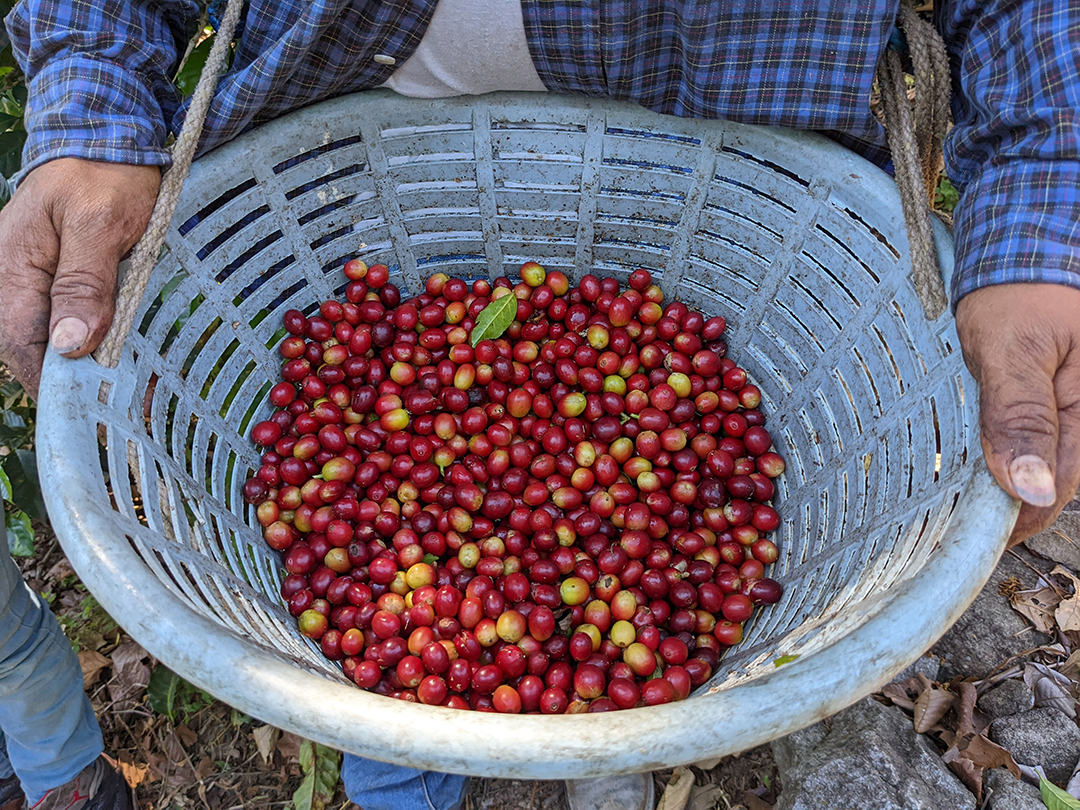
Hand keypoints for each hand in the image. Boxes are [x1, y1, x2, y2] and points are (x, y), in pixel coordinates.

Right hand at [0, 158, 159, 397]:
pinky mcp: (51, 282)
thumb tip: (69, 344)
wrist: (107, 140)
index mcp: (11, 267)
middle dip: (74, 381)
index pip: (21, 343)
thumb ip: (84, 282)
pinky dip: (90, 343)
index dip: (55, 381)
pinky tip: (118, 361)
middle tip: (121, 407)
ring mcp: (29, 281)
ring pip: (48, 340)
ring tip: (128, 392)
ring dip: (84, 366)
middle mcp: (10, 280)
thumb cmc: (103, 175)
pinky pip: (63, 322)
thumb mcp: (100, 224)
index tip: (94, 408)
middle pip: (31, 349)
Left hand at [955, 283, 1079, 545]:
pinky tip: (971, 449)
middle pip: (1050, 478)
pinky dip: (1004, 444)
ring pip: (1042, 456)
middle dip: (1007, 500)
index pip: (1056, 490)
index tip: (969, 539)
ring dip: (1003, 473)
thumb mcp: (1011, 348)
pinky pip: (1034, 430)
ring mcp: (1074, 401)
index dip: (1015, 521)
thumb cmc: (1019, 287)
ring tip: (954, 488)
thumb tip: (1030, 489)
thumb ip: (1020, 417)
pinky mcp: (1057, 392)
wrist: (1027, 237)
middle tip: (949, 517)